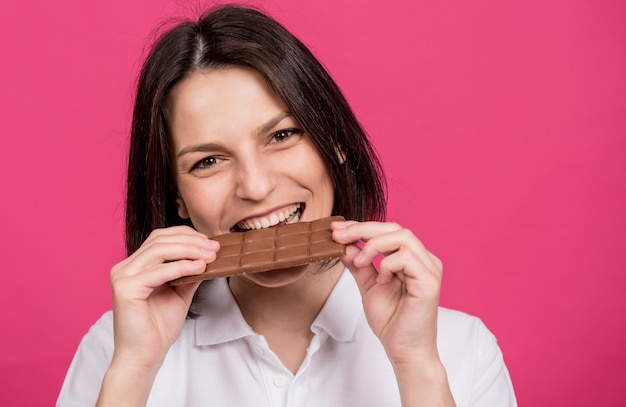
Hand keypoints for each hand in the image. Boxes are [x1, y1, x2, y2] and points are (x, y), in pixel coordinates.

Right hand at [108, 226, 217, 371]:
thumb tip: (208, 254)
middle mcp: (124, 268)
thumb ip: (189, 272)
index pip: (159, 238)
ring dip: (189, 250)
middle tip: (215, 247)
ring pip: (159, 251)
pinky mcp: (125, 289)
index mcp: (134, 266)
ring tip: (211, 255)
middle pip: (160, 241)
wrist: (145, 356)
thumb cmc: (158, 328)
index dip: (185, 235)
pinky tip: (199, 267)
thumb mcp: (180, 292)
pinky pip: (158, 271)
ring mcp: (122, 277)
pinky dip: (181, 266)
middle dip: (191, 241)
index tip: (210, 241)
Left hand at [331, 220, 442, 365]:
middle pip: (395, 228)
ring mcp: (429, 269)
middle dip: (362, 229)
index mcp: (412, 259)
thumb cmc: (392, 322)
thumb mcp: (369, 286)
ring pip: (402, 237)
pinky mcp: (430, 281)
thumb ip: (360, 265)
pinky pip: (406, 258)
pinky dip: (387, 264)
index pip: (388, 231)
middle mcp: (424, 260)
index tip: (336, 229)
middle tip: (338, 235)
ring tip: (360, 263)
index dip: (361, 227)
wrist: (404, 351)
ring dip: (374, 245)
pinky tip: (382, 281)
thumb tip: (345, 245)